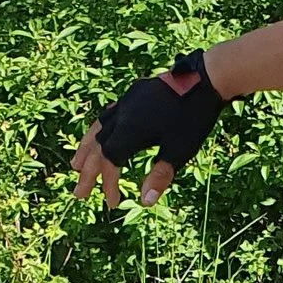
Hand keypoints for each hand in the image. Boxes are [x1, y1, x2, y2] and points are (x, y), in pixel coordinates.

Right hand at [73, 52, 226, 206]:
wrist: (205, 79)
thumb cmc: (194, 118)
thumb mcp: (179, 151)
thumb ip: (161, 176)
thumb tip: (145, 202)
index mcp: (130, 131)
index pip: (110, 162)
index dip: (108, 183)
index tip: (113, 203)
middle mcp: (122, 115)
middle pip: (97, 147)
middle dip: (88, 172)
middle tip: (79, 193)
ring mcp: (126, 102)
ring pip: (98, 128)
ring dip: (87, 148)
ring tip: (77, 164)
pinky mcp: (134, 93)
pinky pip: (109, 114)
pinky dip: (100, 129)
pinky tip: (102, 132)